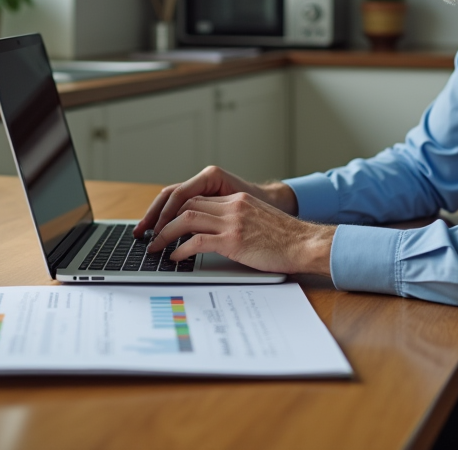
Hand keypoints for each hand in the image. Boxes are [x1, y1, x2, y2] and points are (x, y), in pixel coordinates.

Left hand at [133, 165, 295, 239]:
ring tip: (156, 247)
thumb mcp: (258, 222)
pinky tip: (175, 257)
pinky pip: (198, 241)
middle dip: (164, 220)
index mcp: (237, 200)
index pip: (197, 199)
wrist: (306, 244)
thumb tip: (213, 236)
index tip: (162, 223)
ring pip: (187, 220)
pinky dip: (181, 249)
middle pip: (187, 205)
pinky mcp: (234, 240)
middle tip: (151, 235)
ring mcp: (232, 222)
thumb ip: (236, 222)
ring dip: (166, 234)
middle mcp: (232, 206)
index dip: (175, 211)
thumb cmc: (285, 240)